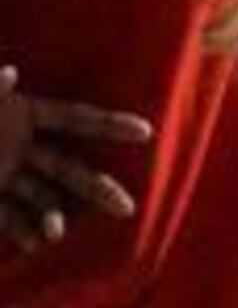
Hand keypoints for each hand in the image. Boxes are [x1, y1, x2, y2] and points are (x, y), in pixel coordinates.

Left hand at [0, 66, 149, 252]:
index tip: (145, 132)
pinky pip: (11, 216)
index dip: (109, 125)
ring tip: (57, 231)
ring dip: (54, 215)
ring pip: (42, 197)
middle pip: (68, 168)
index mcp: (25, 114)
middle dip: (97, 188)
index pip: (76, 118)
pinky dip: (24, 229)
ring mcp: (6, 174)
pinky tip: (36, 241)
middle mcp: (22, 146)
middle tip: (127, 206)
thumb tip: (8, 75)